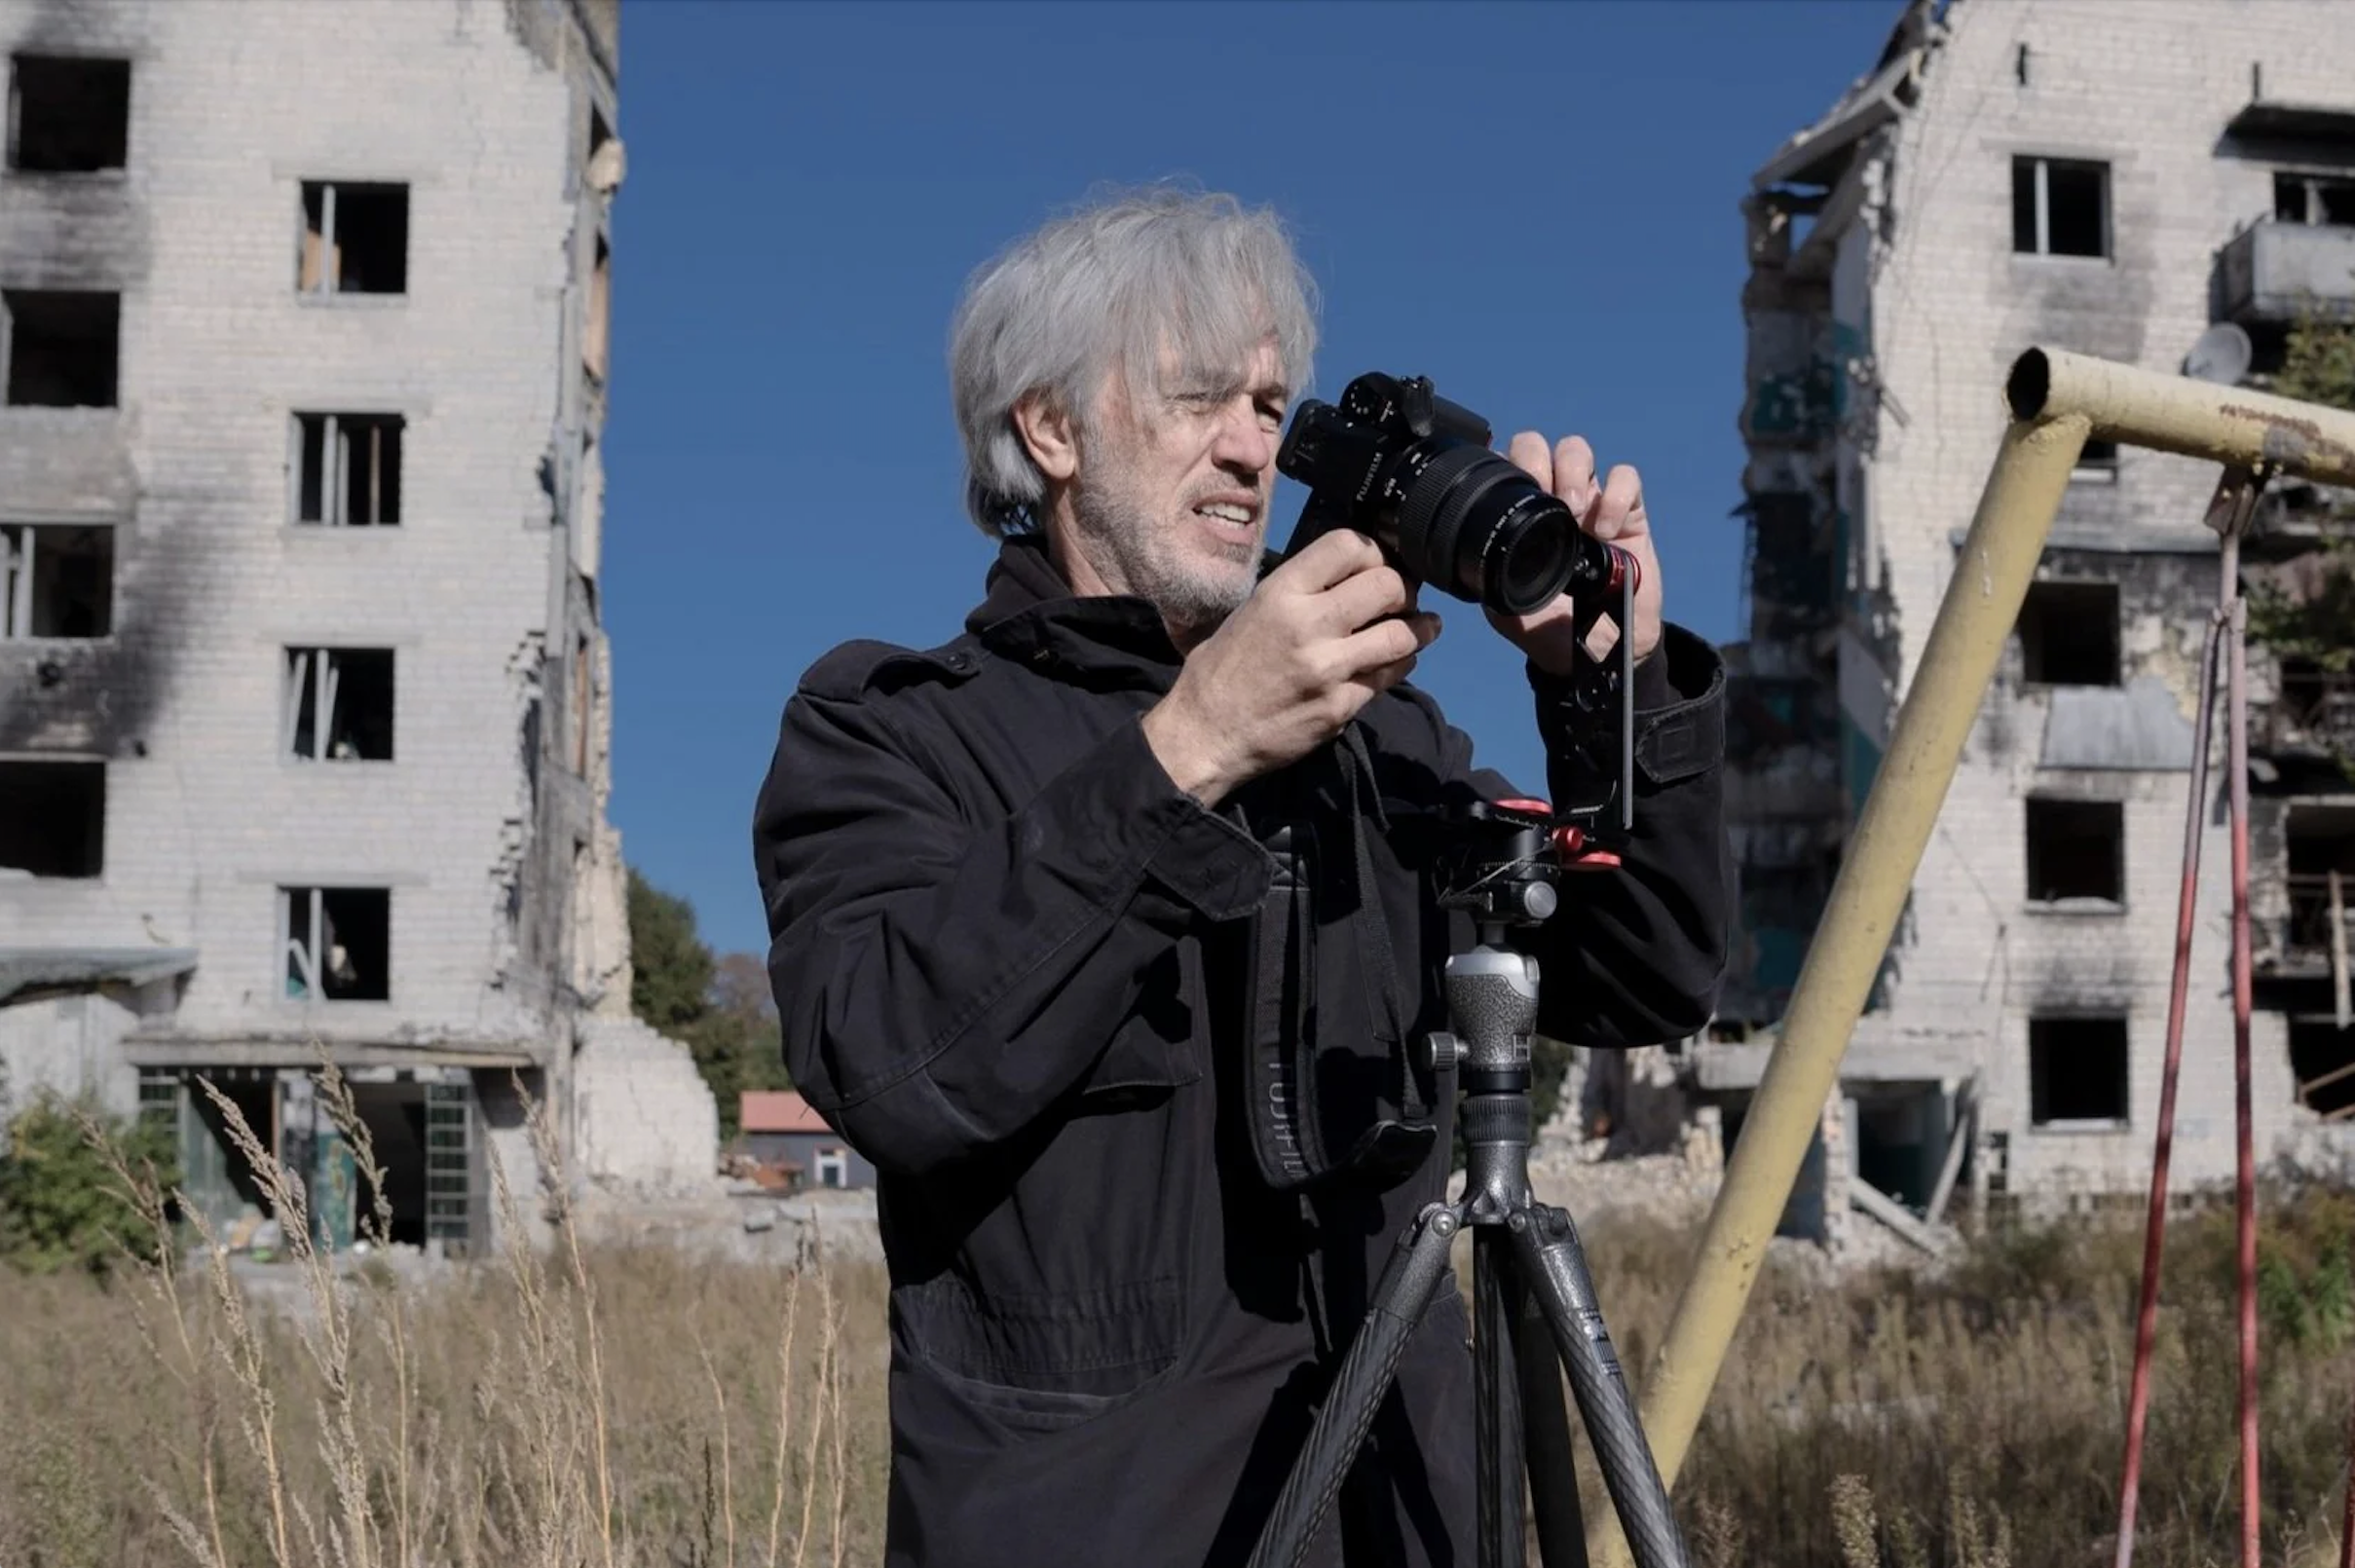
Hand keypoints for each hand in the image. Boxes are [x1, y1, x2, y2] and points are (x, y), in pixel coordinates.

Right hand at [1142, 530, 1441, 805]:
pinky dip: (1399, 664)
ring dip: (1417, 629)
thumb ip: (1299, 591)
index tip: (1377, 563)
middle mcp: (1309, 625)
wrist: (1204, 736)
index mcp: (1281, 593)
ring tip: (1419, 626)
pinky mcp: (1340, 707)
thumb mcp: (1251, 612)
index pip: (1349, 546)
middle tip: (1400, 598)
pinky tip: (1393, 660)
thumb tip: (1346, 576)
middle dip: (1402, 589)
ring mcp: (1329, 669)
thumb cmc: (1219, 671)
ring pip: (1402, 635)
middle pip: (1388, 586)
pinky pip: (1390, 676)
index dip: (1374, 550)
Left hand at [1485, 434, 1663, 676]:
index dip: (1504, 467)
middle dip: (1536, 461)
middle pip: (1539, 445)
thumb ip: (1488, 577)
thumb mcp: (1504, 606)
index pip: (1506, 466)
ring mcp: (1590, 500)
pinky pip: (1626, 477)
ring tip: (1575, 513)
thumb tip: (1467, 558)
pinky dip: (1616, 495)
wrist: (1596, 650)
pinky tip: (1608, 530)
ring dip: (1571, 471)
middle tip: (1543, 496)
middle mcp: (1551, 498)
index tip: (1507, 497)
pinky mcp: (1630, 512)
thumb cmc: (1549, 625)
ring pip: (1577, 449)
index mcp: (1518, 514)